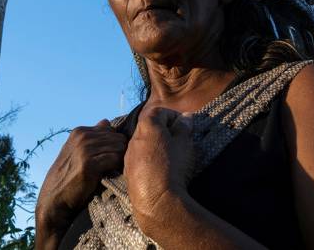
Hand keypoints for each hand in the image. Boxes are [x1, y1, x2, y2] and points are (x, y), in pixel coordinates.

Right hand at [36, 119, 126, 234]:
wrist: (54, 199)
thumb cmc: (68, 177)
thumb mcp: (76, 151)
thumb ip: (92, 137)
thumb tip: (106, 121)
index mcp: (79, 131)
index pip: (111, 131)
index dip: (115, 146)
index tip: (111, 159)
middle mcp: (82, 136)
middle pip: (117, 138)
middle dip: (120, 152)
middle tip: (115, 167)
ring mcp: (85, 149)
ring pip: (119, 147)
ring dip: (120, 160)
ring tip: (113, 172)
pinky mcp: (89, 164)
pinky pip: (114, 159)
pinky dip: (117, 168)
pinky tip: (111, 175)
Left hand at [123, 106, 193, 225]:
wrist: (157, 201)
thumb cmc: (174, 166)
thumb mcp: (185, 144)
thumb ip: (184, 127)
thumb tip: (186, 117)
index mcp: (148, 125)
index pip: (161, 112)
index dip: (175, 117)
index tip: (184, 127)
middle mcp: (134, 137)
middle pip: (150, 126)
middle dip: (165, 131)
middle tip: (179, 142)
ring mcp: (128, 154)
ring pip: (143, 143)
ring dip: (155, 145)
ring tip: (170, 157)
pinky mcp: (127, 171)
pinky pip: (138, 159)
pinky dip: (148, 160)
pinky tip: (159, 170)